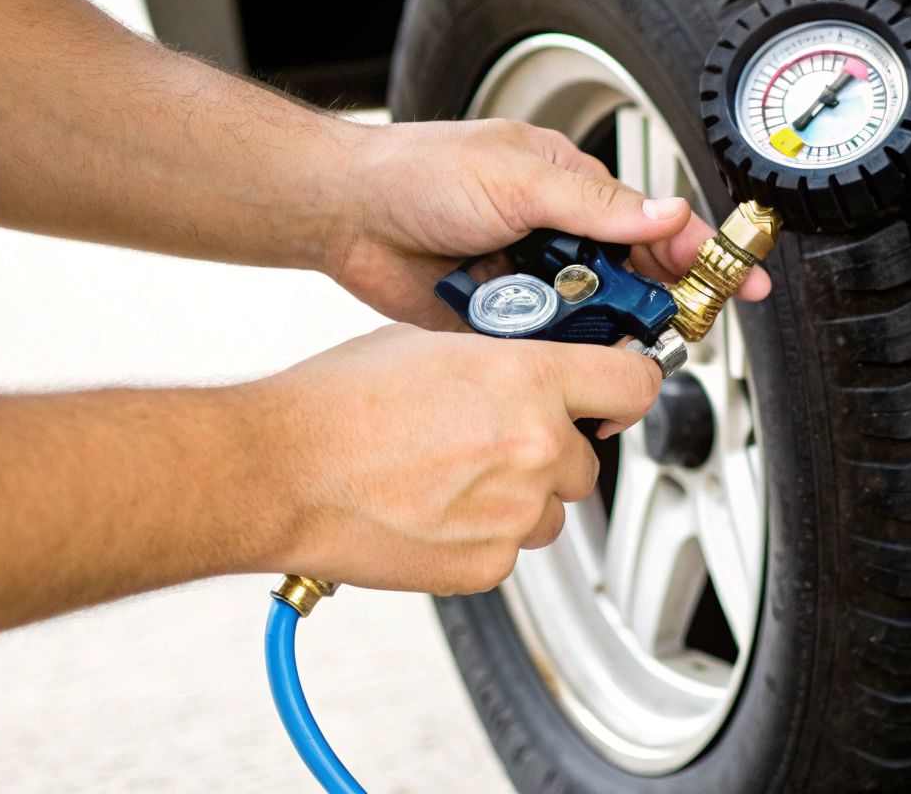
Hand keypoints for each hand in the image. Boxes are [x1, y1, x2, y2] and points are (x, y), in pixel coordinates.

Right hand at [253, 323, 661, 594]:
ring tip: (453, 476)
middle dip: (553, 448)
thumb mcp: (432, 346)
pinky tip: (435, 510)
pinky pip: (511, 548)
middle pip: (588, 457)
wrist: (277, 473)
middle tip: (494, 439)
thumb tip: (531, 365)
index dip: (630, 382)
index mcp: (529, 382)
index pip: (633, 382)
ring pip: (552, 509)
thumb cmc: (336, 405)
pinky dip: (484, 535)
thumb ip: (501, 359)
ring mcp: (514, 513)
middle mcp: (536, 448)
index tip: (622, 388)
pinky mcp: (486, 565)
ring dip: (522, 495)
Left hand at [327, 119, 769, 328]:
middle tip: (678, 335)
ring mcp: (530, 283)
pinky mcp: (499, 323)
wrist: (343, 213)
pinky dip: (556, 360)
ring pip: (591, 322)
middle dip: (660, 310)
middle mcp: (558, 238)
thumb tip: (668, 211)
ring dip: (604, 338)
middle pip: (632, 283)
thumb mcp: (518, 177)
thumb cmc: (420, 170)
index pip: (654, 223)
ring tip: (617, 359)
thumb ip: (596, 205)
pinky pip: (544, 349)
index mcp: (573, 191)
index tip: (740, 283)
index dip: (703, 255)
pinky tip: (563, 369)